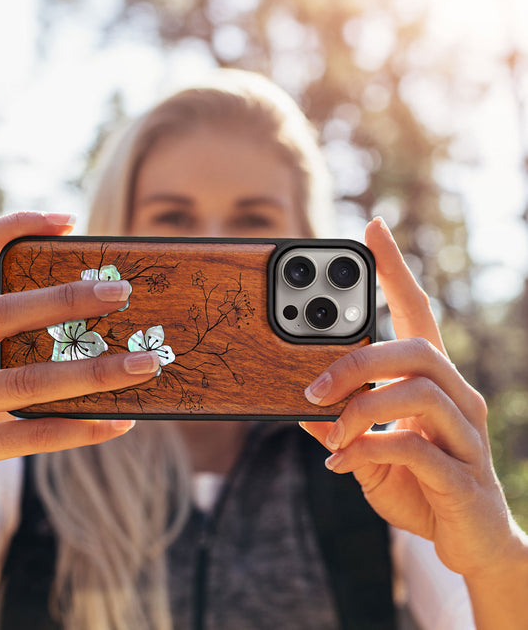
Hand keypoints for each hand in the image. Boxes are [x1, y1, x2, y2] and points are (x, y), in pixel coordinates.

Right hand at [0, 212, 159, 544]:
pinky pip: (29, 435)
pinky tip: (119, 422)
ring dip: (93, 372)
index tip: (67, 221)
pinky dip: (80, 428)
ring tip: (143, 364)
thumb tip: (90, 316)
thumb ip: (2, 342)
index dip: (10, 227)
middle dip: (66, 299)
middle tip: (121, 291)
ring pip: (23, 381)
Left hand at [300, 217, 522, 579]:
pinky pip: (415, 447)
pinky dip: (369, 449)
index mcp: (432, 382)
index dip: (396, 270)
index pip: (417, 312)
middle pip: (416, 349)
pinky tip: (343, 463)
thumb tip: (302, 408)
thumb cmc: (419, 484)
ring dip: (361, 408)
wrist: (469, 543)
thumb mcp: (367, 450)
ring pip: (418, 392)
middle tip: (312, 388)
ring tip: (330, 431)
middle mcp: (457, 397)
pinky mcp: (464, 476)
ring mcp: (466, 435)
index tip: (373, 228)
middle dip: (358, 361)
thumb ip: (342, 426)